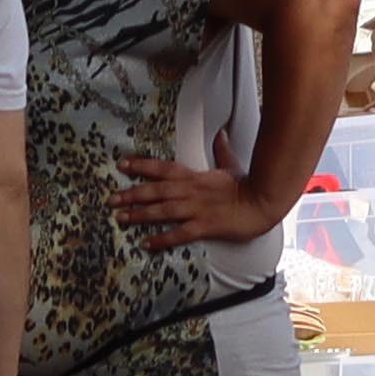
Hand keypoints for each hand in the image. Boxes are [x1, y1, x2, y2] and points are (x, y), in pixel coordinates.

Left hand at [109, 159, 291, 249]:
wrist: (264, 203)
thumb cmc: (248, 185)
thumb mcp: (232, 165)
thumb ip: (221, 150)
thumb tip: (220, 131)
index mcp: (196, 176)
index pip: (163, 168)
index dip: (141, 166)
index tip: (122, 164)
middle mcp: (192, 191)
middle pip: (156, 191)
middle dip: (132, 194)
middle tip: (110, 200)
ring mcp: (197, 209)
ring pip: (163, 211)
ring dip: (140, 215)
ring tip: (121, 219)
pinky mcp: (206, 226)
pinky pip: (180, 233)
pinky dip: (162, 238)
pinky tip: (147, 244)